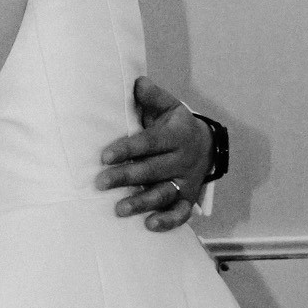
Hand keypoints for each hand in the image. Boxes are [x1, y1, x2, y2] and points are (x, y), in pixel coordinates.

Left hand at [98, 80, 212, 230]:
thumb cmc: (176, 126)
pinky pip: (181, 213)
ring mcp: (185, 181)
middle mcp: (182, 160)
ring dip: (142, 202)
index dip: (127, 149)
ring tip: (119, 209)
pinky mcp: (188, 199)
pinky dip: (167, 221)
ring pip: (164, 194)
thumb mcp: (169, 107)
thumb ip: (152, 97)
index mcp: (176, 136)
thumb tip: (137, 82)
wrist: (207, 145)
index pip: (149, 143)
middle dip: (126, 177)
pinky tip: (149, 225)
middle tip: (100, 183)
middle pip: (153, 170)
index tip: (104, 156)